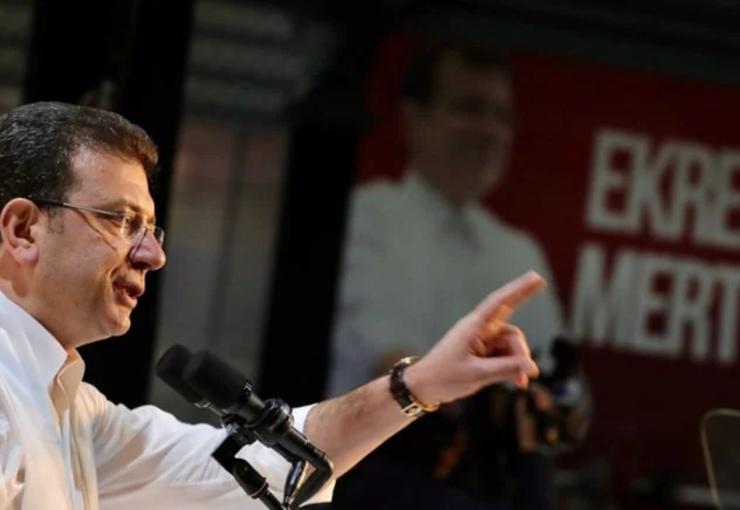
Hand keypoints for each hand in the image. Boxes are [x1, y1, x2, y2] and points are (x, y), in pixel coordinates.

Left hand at [405, 271, 544, 405]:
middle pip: (512, 333)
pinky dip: (512, 369)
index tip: (537, 277)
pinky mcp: (483, 354)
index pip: (500, 302)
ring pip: (511, 347)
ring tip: (519, 383)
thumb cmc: (444, 377)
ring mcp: (482, 342)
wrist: (424, 387)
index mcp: (473, 326)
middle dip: (521, 352)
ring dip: (517, 365)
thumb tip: (532, 366)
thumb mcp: (476, 374)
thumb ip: (506, 369)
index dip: (520, 289)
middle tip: (528, 374)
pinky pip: (505, 357)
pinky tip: (518, 383)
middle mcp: (479, 330)